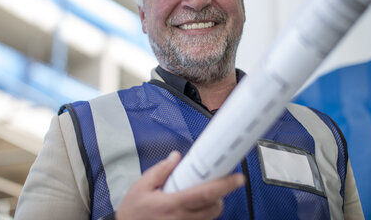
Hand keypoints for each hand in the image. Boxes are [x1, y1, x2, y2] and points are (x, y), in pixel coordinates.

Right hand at [115, 151, 244, 219]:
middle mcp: (182, 219)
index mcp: (173, 204)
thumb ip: (160, 170)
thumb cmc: (133, 211)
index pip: (205, 194)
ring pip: (210, 217)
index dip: (224, 185)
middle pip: (214, 208)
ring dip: (213, 205)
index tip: (237, 178)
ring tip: (203, 194)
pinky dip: (203, 214)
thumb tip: (176, 158)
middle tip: (219, 182)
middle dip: (221, 195)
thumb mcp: (141, 186)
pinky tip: (194, 206)